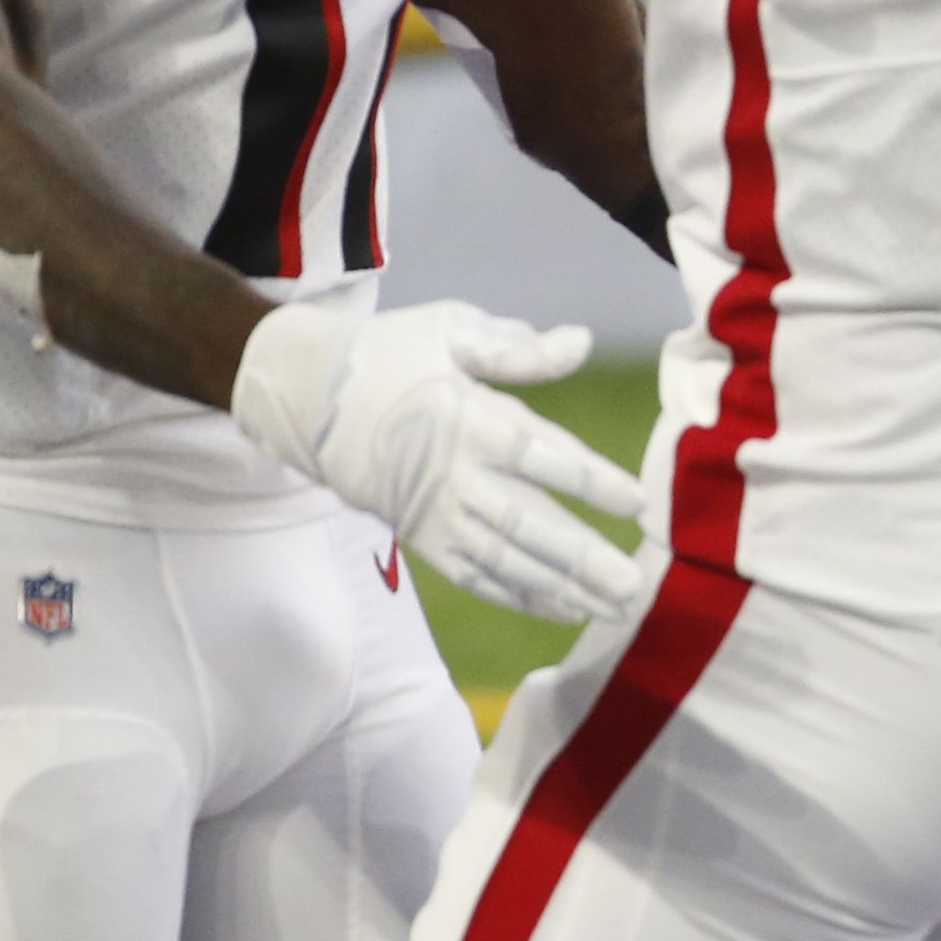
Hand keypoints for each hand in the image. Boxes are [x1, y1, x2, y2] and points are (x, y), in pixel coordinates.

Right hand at [230, 299, 645, 624]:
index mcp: (466, 416)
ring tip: (613, 606)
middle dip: (582, 558)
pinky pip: (474, 575)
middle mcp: (452, 473)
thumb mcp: (450, 329)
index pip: (538, 454)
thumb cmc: (388, 353)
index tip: (637, 503)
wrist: (303, 397)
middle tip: (634, 586)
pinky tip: (563, 610)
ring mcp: (433, 512)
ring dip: (560, 587)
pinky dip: (518, 596)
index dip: (589, 481)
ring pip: (504, 560)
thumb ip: (518, 348)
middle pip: (526, 523)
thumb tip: (583, 342)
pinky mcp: (419, 535)